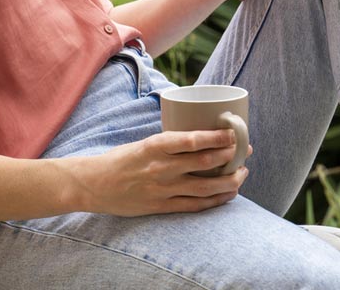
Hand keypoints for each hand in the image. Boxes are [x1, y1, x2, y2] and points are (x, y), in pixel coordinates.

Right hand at [65, 128, 251, 216]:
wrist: (94, 185)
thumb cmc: (120, 159)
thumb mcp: (144, 143)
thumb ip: (170, 143)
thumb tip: (202, 137)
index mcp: (156, 146)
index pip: (193, 139)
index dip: (218, 137)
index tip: (233, 132)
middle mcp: (161, 168)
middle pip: (205, 162)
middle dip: (231, 156)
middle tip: (245, 150)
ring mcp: (163, 189)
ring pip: (205, 187)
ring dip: (229, 180)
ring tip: (242, 173)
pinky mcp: (161, 207)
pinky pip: (195, 205)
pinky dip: (215, 200)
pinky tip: (228, 194)